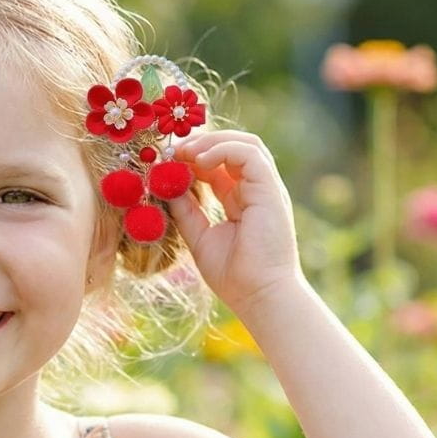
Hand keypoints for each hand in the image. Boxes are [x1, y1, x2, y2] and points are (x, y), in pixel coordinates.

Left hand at [167, 129, 303, 314]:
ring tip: (183, 152)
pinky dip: (222, 149)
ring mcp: (266, 189)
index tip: (166, 161)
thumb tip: (166, 186)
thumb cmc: (233, 275)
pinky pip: (250, 154)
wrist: (258, 295)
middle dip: (202, 143)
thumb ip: (186, 211)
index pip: (219, 164)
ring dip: (212, 142)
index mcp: (240, 200)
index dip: (193, 157)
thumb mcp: (199, 237)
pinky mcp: (271, 190)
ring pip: (246, 143)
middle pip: (234, 147)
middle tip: (172, 150)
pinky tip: (198, 160)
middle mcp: (255, 190)